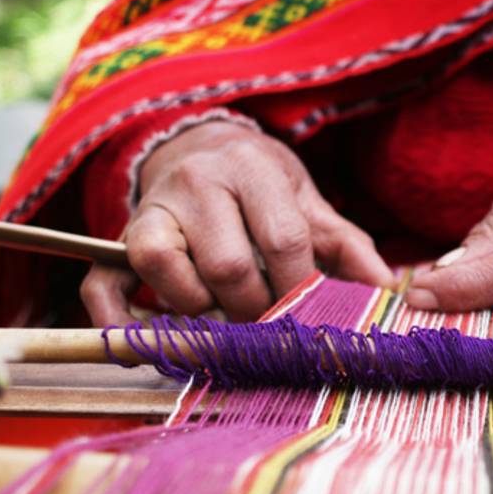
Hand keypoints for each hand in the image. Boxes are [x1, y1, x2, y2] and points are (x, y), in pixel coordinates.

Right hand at [82, 121, 390, 324]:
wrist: (200, 146)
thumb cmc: (263, 187)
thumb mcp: (308, 203)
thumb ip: (347, 246)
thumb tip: (389, 295)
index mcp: (253, 171)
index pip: (282, 239)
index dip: (300, 289)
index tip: (313, 319)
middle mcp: (197, 184)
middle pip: (226, 264)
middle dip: (254, 309)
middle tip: (269, 327)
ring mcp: (152, 210)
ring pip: (163, 268)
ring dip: (196, 310)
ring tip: (220, 318)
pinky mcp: (119, 240)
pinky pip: (103, 284)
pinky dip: (118, 322)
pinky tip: (143, 347)